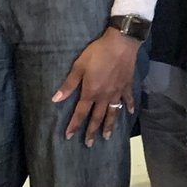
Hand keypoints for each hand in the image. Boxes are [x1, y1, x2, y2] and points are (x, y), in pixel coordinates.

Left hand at [52, 30, 140, 145]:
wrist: (121, 43)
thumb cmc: (97, 53)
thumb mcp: (79, 66)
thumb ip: (69, 84)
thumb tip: (56, 99)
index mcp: (91, 92)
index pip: (81, 113)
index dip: (74, 125)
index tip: (69, 136)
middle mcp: (104, 96)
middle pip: (97, 117)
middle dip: (92, 130)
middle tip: (89, 144)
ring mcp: (118, 91)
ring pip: (113, 112)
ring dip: (109, 125)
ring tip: (107, 136)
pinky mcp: (127, 85)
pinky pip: (128, 98)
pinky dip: (129, 106)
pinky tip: (130, 112)